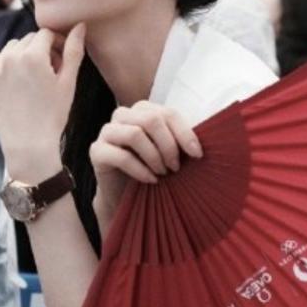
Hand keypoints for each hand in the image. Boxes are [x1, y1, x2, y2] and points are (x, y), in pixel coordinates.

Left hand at [0, 24, 86, 179]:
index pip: (47, 34)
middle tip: (51, 72)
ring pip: (12, 48)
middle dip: (41, 50)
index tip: (62, 59)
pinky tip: (16, 80)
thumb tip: (79, 26)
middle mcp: (11, 57)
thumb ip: (73, 50)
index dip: (58, 43)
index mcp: (33, 55)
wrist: (29, 144)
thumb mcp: (68, 82)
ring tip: (33, 77)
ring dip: (23, 55)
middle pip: (30, 39)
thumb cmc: (53, 114)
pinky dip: (4, 63)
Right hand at [90, 101, 201, 232]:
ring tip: (163, 174)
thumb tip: (209, 137)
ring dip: (155, 157)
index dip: (185, 133)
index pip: (167, 113)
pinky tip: (151, 181)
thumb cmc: (152, 170)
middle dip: (169, 146)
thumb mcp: (170, 153)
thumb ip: (180, 140)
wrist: (125, 196)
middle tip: (176, 167)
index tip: (197, 155)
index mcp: (142, 110)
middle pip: (151, 120)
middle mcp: (122, 115)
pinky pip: (120, 155)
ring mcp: (106, 132)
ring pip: (135, 134)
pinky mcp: (96, 151)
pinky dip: (140, 170)